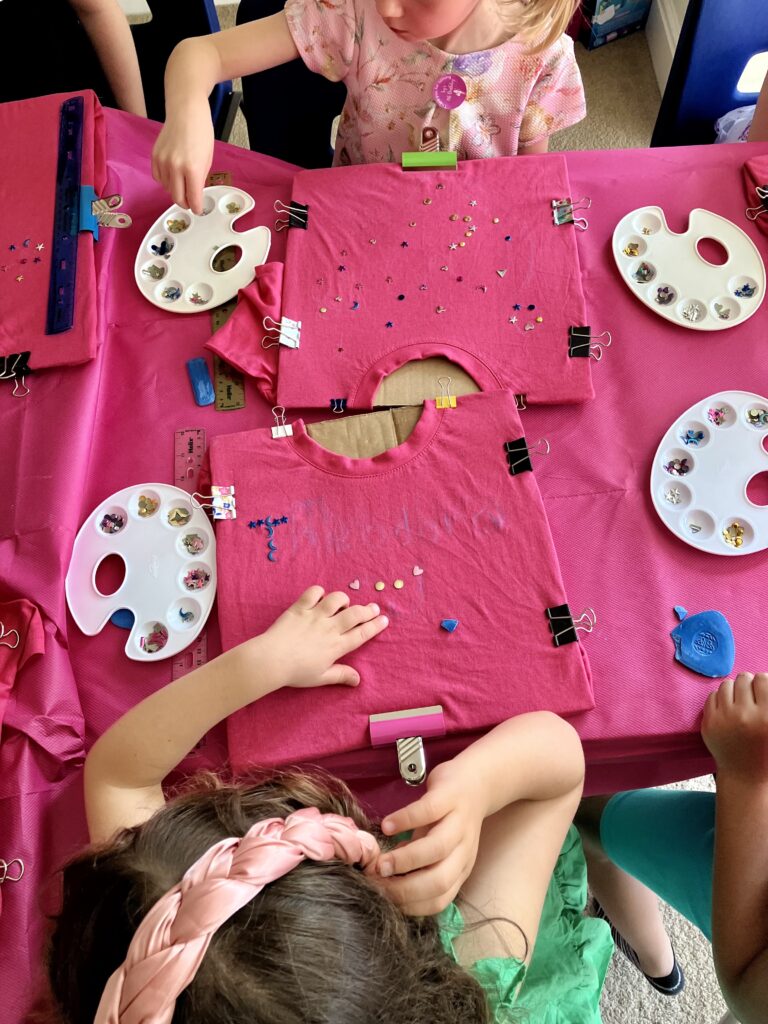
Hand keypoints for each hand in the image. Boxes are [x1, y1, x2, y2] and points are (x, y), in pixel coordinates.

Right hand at [151, 106, 213, 213]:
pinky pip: (158, 178)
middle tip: (190, 202)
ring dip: (175, 191)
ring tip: (183, 184)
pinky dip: (165, 181)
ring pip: (167, 189)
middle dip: (185, 203)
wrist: (186, 112)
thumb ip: (199, 179)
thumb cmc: (200, 132)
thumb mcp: (207, 160)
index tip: (198, 210)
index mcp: (192, 169)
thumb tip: (194, 194)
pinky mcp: (154, 156)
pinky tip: (173, 176)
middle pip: (177, 198)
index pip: (193, 198)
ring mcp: (162, 161)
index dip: (197, 208)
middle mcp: (175, 167)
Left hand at [257, 586, 387, 690]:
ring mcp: (315, 615)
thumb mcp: (321, 677)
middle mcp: (330, 628)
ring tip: (345, 603)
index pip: (362, 633)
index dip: (375, 626)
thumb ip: (341, 675)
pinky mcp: (300, 608)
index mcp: (337, 646)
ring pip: (337, 599)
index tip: (384, 620)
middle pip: (355, 614)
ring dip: (344, 599)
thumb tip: (358, 680)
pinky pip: (313, 592)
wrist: (271, 659)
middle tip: (373, 608)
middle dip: (367, 610)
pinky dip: (319, 591)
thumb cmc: (296, 672)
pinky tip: (320, 596)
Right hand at [373, 759, 485, 915]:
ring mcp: (459, 822)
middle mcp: (464, 850)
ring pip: (437, 849)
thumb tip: (386, 878)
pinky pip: (428, 811)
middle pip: (440, 880)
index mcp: (460, 868)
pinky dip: (405, 820)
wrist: (478, 780)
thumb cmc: (451, 818)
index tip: (384, 899)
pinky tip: (387, 826)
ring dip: (405, 860)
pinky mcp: (450, 796)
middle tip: (378, 883)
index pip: (439, 899)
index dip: (410, 904)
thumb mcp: (440, 846)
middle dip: (405, 887)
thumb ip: (418, 863)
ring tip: (380, 862)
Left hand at [702, 672, 767, 782]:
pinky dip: (720, 698)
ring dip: (734, 689)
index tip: (762, 690)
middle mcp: (744, 715)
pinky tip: (727, 708)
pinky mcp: (709, 722)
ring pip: (726, 684)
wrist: (745, 775)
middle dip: (748, 684)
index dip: (763, 682)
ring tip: (739, 700)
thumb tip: (764, 678)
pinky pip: (713, 695)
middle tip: (750, 695)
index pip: (762, 679)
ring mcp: (724, 718)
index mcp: (767, 717)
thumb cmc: (765, 750)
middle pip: (743, 678)